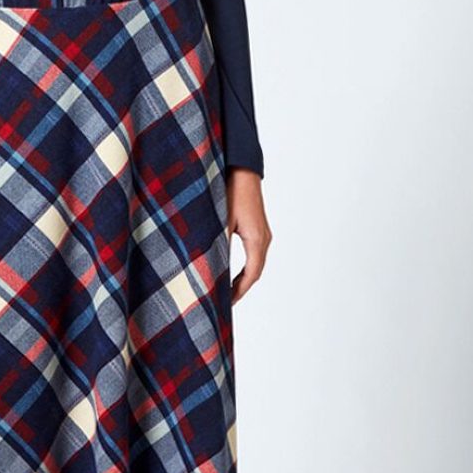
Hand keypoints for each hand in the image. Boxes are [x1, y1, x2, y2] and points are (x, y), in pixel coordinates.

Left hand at [226, 168, 271, 302]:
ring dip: (242, 278)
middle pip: (255, 271)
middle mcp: (264, 238)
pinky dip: (243, 266)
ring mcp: (262, 232)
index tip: (226, 304)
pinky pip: (253, 253)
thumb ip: (217, 244)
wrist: (241, 167)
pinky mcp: (257, 227)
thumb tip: (208, 267)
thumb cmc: (231, 190)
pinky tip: (230, 270)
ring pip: (255, 263)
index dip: (239, 291)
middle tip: (225, 303)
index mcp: (257, 239)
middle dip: (240, 288)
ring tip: (226, 291)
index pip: (252, 274)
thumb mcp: (220, 220)